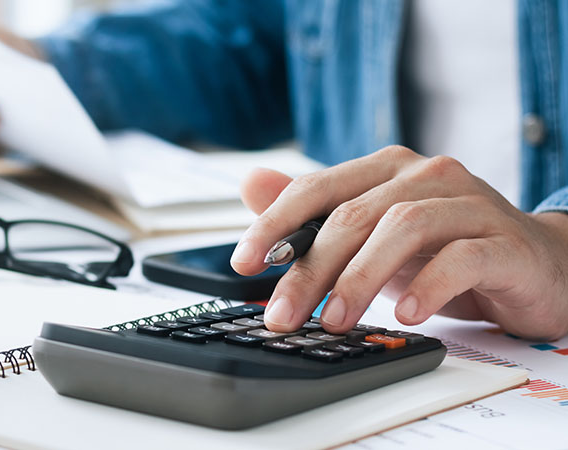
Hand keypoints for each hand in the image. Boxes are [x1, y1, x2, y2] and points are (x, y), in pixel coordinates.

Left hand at [231, 146, 567, 340]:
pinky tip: (405, 314)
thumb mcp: (370, 235)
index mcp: (386, 169)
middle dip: (309, 270)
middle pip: (353, 216)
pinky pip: (460, 258)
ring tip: (335, 319)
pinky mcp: (504, 241)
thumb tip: (250, 184)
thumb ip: (313, 212)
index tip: (242, 264)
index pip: (317, 187)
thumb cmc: (444, 249)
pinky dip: (427, 287)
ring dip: (360, 278)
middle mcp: (426, 175)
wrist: (534, 265)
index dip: (274, 224)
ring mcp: (468, 204)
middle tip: (283, 315)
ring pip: (402, 228)